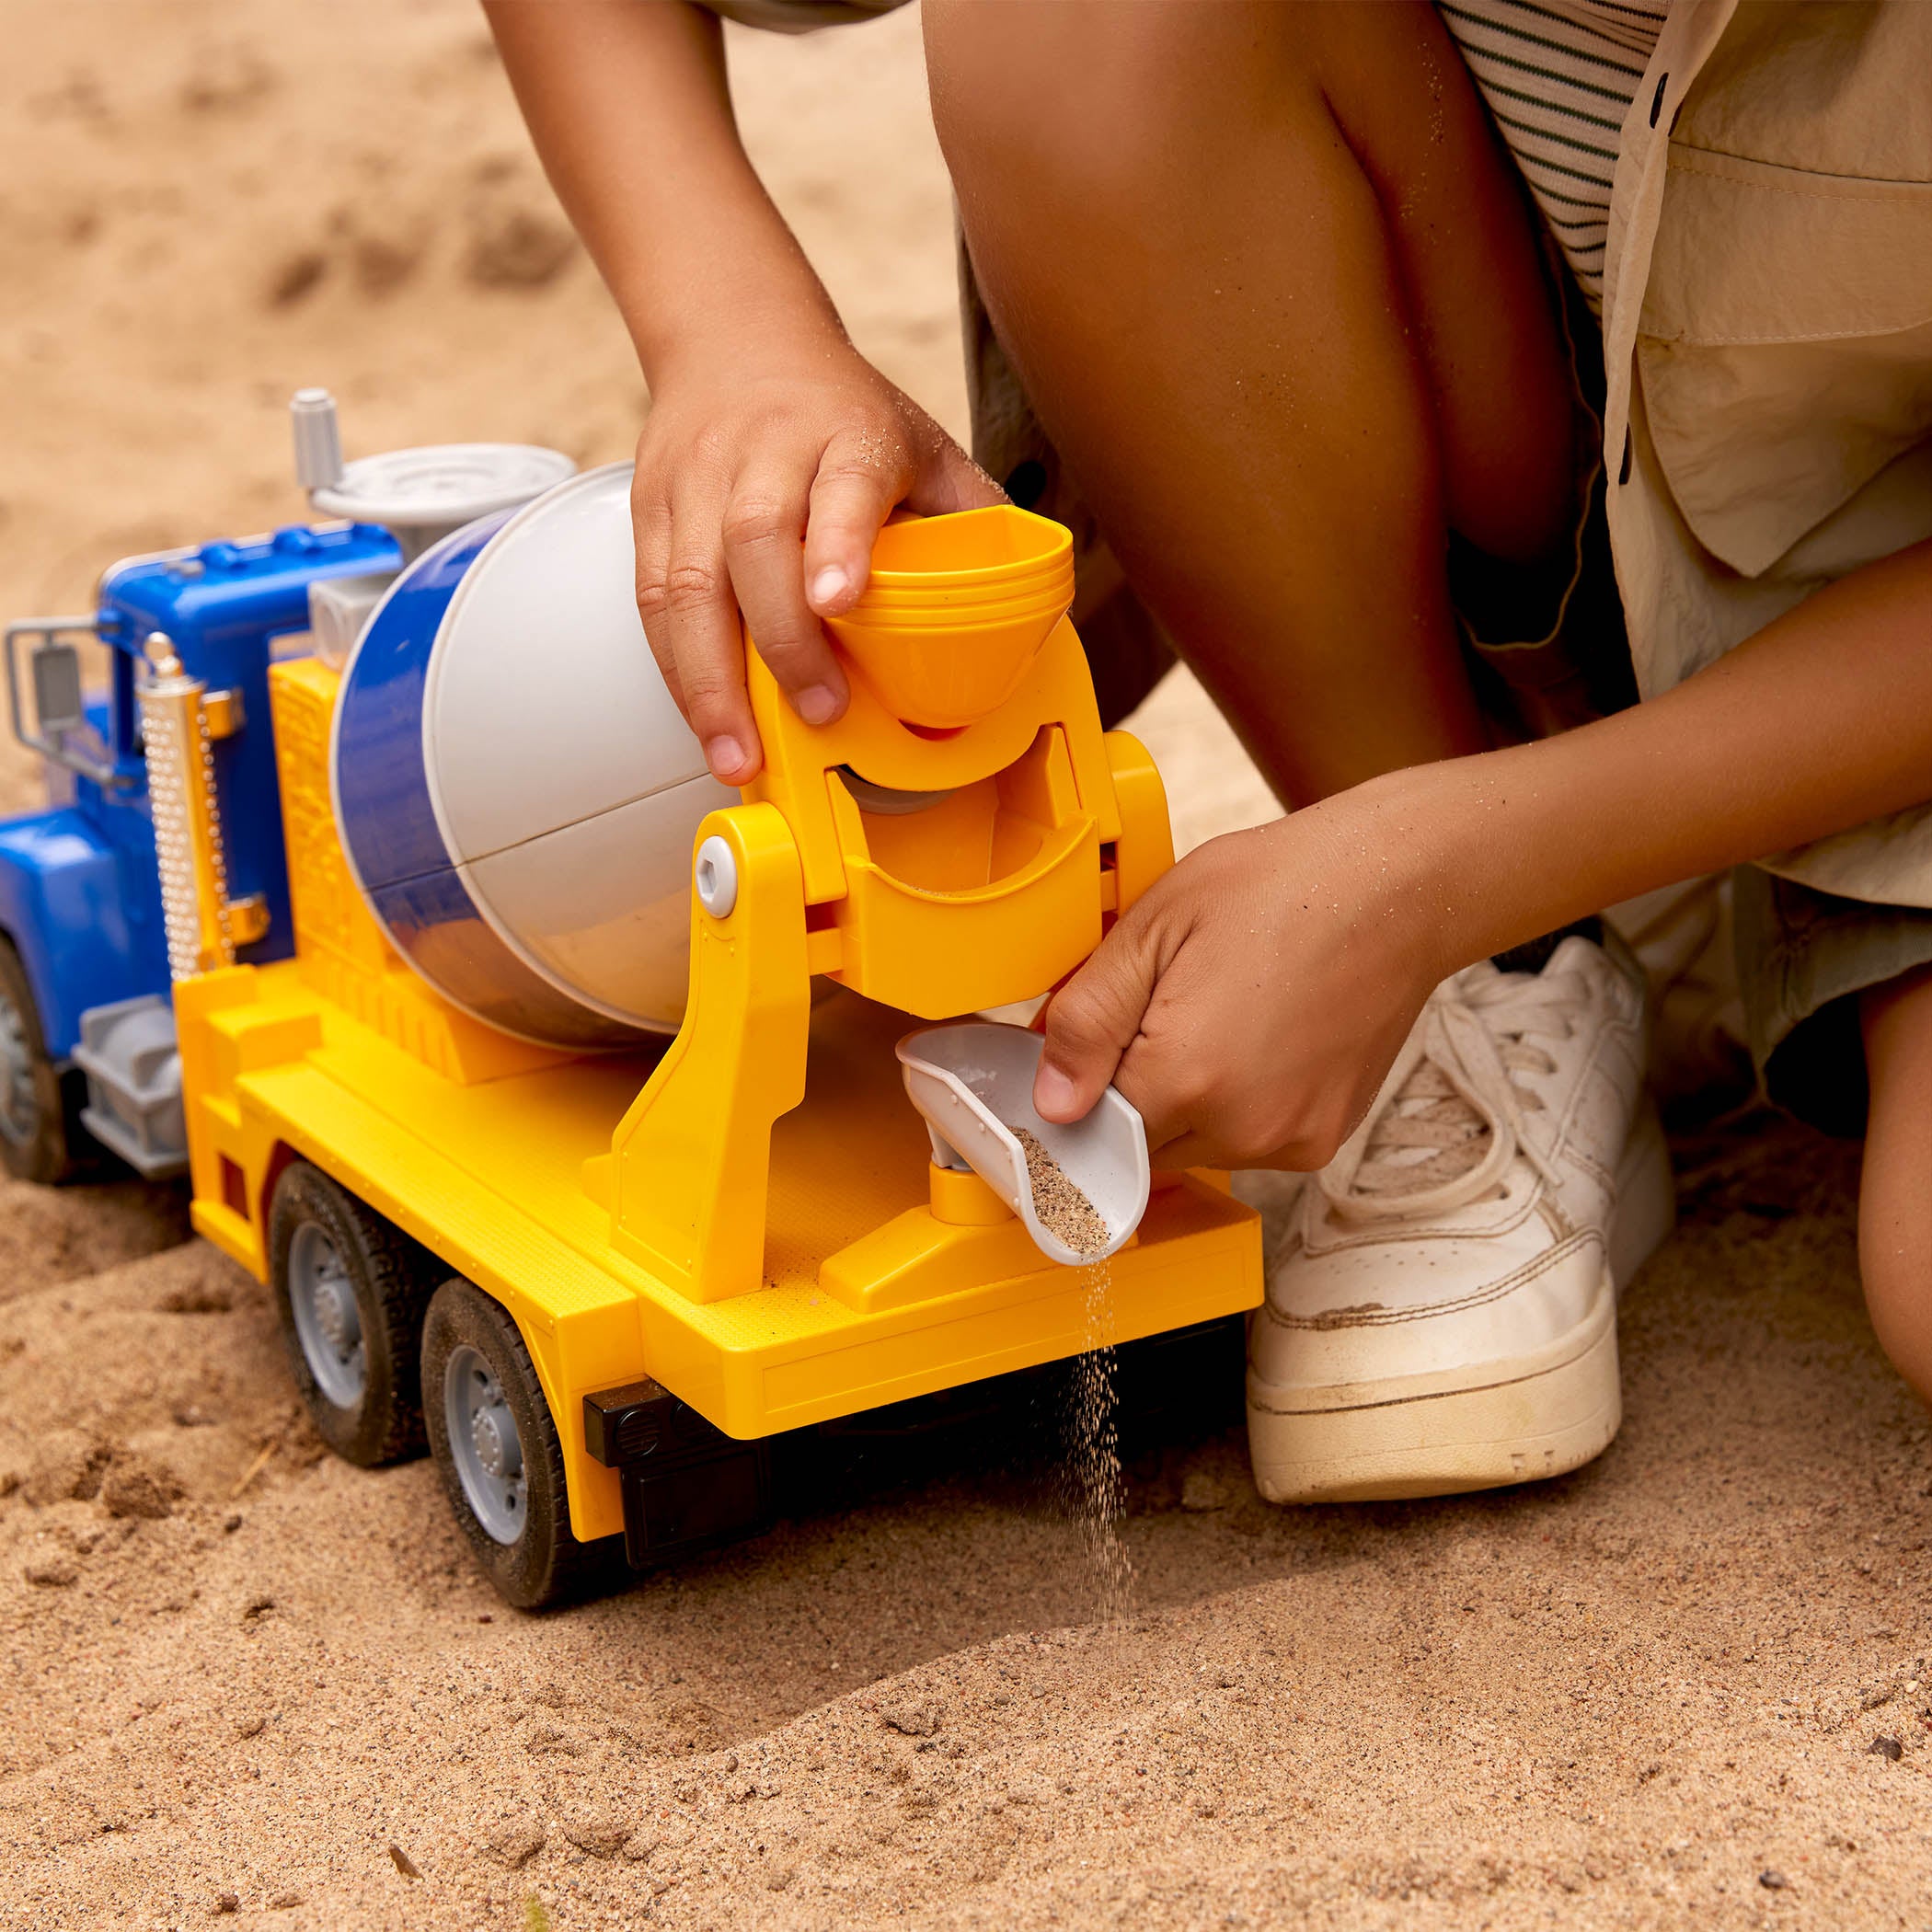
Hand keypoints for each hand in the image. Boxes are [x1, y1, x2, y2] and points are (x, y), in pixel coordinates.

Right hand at [632, 339, 1003, 782]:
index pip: (843, 484)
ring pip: (686, 583)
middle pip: (754, 541)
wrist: (736, 337)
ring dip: (710, 681)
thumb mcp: (923, 444)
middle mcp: (764, 454)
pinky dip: (676, 670)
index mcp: (846, 434)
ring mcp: (698, 482)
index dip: (841, 542)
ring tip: (738, 755)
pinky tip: (705, 721)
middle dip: (781, 640)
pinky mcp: (650, 512)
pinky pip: (652, 600)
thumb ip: (971, 515)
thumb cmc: (841, 412)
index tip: (841, 601)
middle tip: (818, 711)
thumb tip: (1027, 603)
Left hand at [1032, 786, 1459, 1169]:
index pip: (1087, 1126)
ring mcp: (1289, 1141)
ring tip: (1218, 1015)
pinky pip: (1246, 1143)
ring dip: (1184, 1102)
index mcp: (1187, 1076)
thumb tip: (1051, 1102)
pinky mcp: (1322, 1141)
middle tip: (1165, 1010)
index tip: (1089, 1048)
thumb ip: (1089, 1019)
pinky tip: (1256, 1037)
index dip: (1078, 1084)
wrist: (1396, 887)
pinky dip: (1235, 1105)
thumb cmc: (1282, 887)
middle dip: (1131, 1091)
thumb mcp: (1155, 927)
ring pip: (1192, 1147)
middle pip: (1138, 1146)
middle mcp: (1241, 1127)